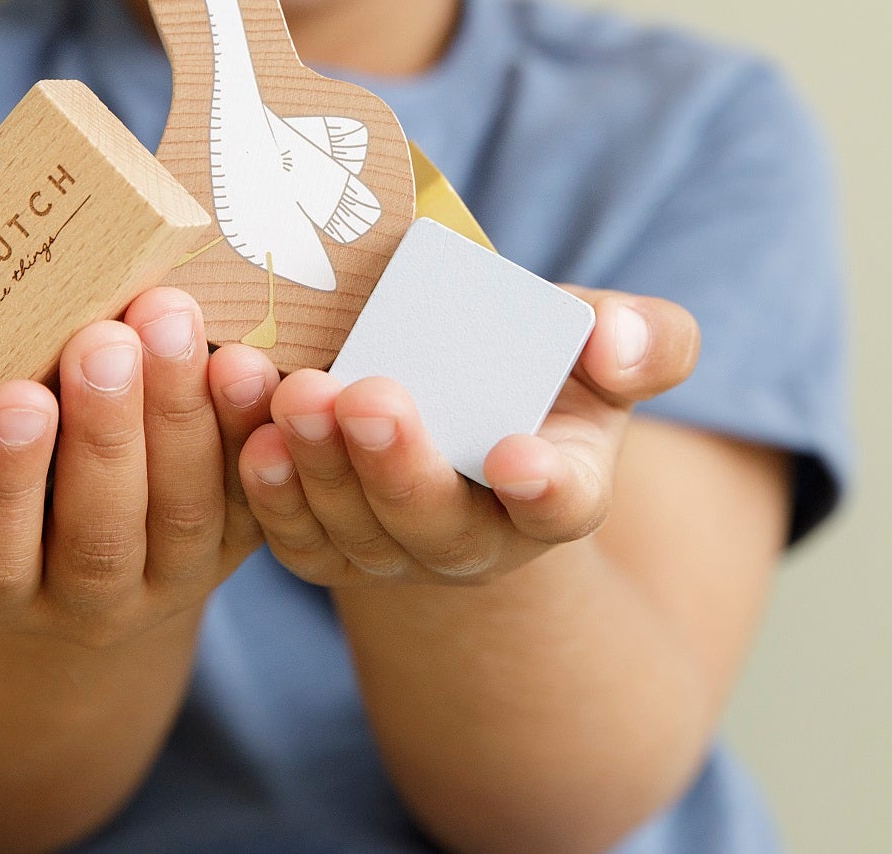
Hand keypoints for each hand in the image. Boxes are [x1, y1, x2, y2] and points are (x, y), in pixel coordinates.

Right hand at [0, 287, 281, 649]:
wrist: (81, 558)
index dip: (4, 478)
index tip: (15, 397)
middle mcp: (86, 600)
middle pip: (99, 532)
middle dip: (105, 432)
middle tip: (104, 338)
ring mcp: (170, 579)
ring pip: (182, 512)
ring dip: (181, 413)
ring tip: (169, 319)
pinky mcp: (238, 544)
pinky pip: (256, 496)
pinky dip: (252, 429)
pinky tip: (246, 359)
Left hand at [233, 289, 699, 587]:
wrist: (462, 413)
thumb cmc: (544, 372)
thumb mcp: (606, 346)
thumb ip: (645, 341)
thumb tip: (618, 345)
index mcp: (560, 491)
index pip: (560, 504)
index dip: (542, 487)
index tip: (516, 457)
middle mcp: (477, 540)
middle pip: (435, 522)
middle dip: (396, 464)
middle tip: (366, 396)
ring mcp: (394, 550)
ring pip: (352, 527)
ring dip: (316, 466)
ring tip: (292, 395)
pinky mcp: (326, 547)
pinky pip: (291, 532)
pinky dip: (265, 487)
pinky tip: (246, 432)